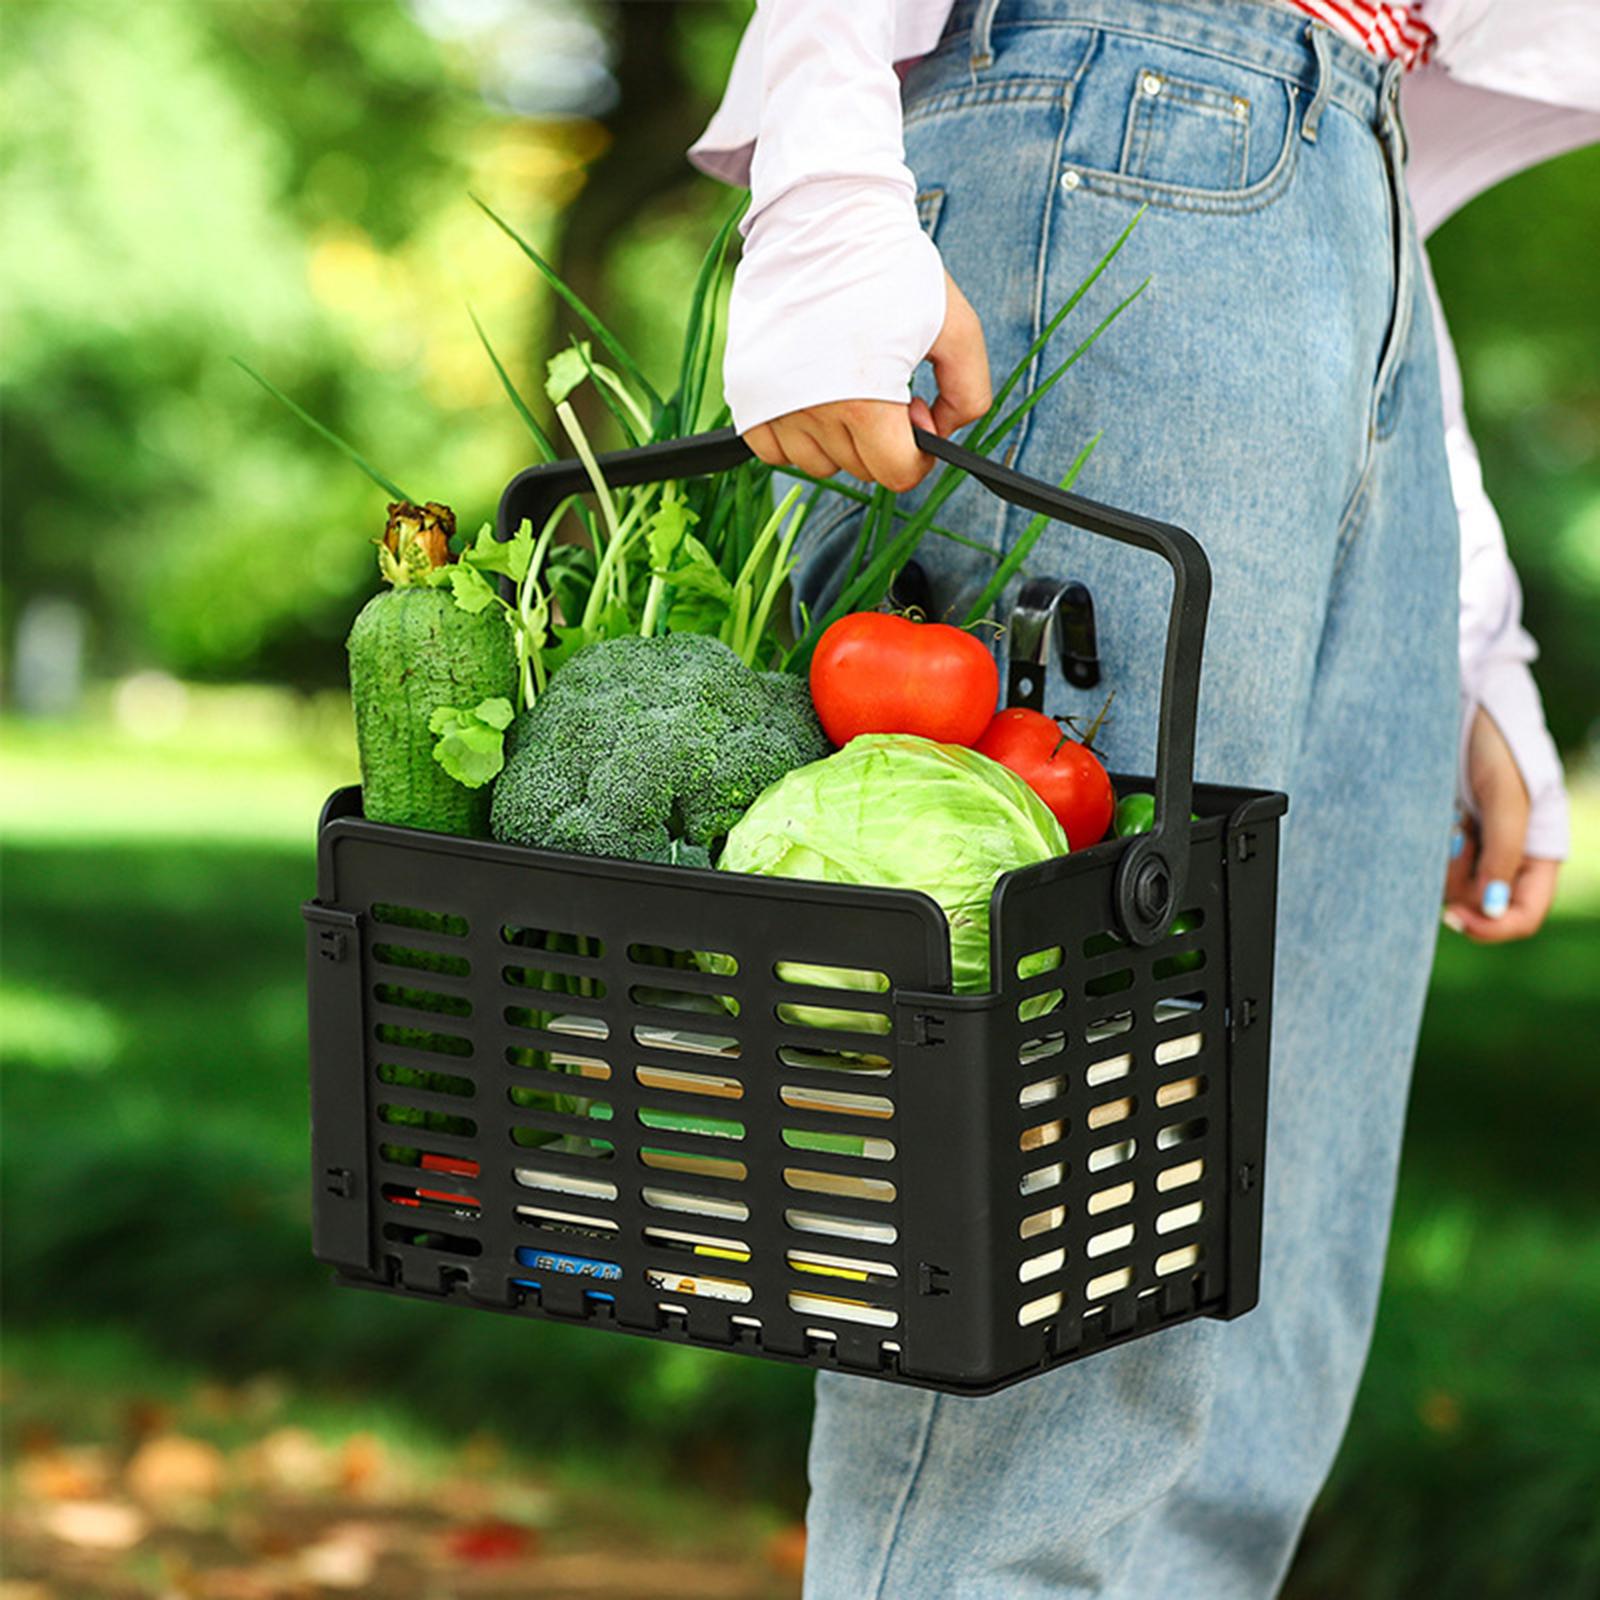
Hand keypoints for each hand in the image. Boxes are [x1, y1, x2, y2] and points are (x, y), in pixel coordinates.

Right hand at [743, 271, 990, 492]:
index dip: (918, 456)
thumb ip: (970, 394)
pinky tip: (815, 393)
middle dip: (883, 439)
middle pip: (859, 469)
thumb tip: (939, 435)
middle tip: (888, 387)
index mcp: (864, 401)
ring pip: (816, 463)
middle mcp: (811, 410)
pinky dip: (797, 434)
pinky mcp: (745, 391)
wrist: (823, 215)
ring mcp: (771, 403)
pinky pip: (774, 449)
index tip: (917, 417)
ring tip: (849, 385)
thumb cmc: (892, 267)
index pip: (895, 474)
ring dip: (839, 439)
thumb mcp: (957, 326)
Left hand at [1442, 705, 1559, 942]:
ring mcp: (1476, 844)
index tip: (1455, 917)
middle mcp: (1508, 855)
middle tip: (1452, 839)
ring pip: (1451, 886)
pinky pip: (1431, 862)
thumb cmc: (1497, 742)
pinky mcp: (1447, 831)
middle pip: (1480, 905)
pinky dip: (1427, 850)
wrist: (1465, 701)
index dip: (1493, 927)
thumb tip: (1492, 908)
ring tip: (1447, 821)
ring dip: (1441, 864)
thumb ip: (1502, 851)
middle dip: (1458, 886)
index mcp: (1538, 851)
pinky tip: (1435, 819)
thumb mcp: (1506, 796)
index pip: (1523, 914)